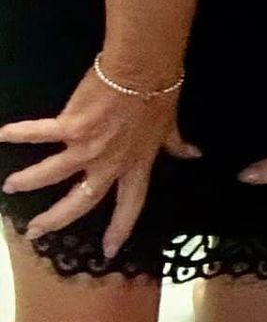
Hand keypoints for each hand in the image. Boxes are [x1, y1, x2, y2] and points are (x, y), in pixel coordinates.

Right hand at [0, 62, 199, 257]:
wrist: (144, 70)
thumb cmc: (160, 96)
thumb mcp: (170, 127)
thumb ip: (175, 145)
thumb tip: (193, 154)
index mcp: (137, 165)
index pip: (130, 205)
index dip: (120, 229)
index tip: (107, 251)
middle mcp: (111, 163)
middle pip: (83, 201)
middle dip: (57, 219)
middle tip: (35, 232)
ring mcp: (90, 147)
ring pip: (53, 174)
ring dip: (29, 181)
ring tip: (10, 187)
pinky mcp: (72, 126)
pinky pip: (41, 133)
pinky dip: (20, 134)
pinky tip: (1, 136)